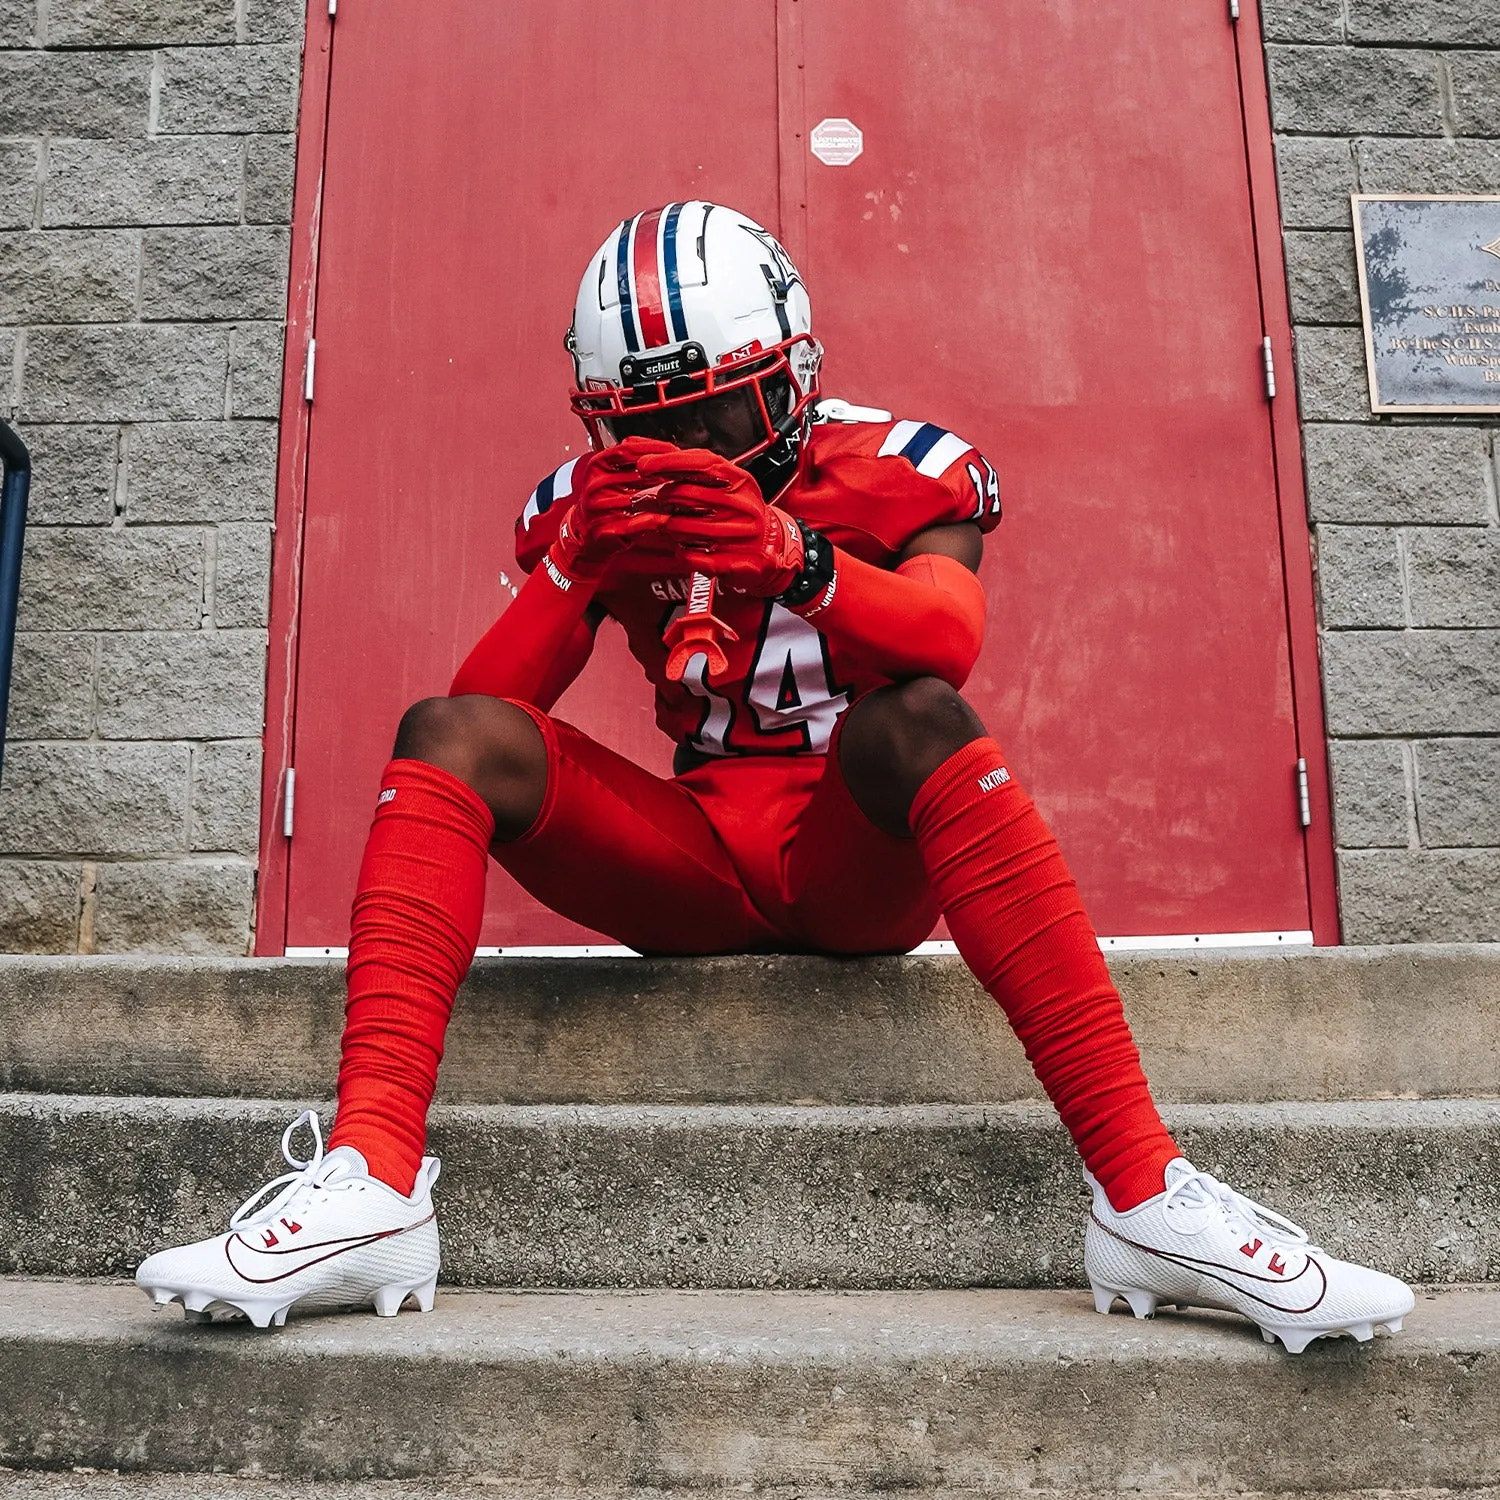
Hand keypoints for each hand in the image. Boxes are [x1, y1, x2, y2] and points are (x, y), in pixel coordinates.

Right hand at [548, 436, 677, 579]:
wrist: (583, 534)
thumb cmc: (607, 501)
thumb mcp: (612, 473)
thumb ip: (634, 458)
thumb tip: (666, 447)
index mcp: (597, 465)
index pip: (628, 449)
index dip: (655, 448)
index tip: (678, 451)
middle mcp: (595, 485)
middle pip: (638, 473)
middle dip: (667, 473)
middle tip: (692, 474)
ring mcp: (598, 509)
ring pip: (641, 499)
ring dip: (667, 497)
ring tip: (688, 495)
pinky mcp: (605, 531)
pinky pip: (636, 523)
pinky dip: (656, 520)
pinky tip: (670, 518)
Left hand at [632, 448, 804, 595]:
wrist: (774, 548)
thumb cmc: (743, 512)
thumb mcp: (730, 484)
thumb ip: (698, 471)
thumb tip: (655, 460)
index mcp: (741, 481)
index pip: (701, 463)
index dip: (669, 462)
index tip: (644, 465)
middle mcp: (741, 506)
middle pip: (683, 495)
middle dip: (660, 499)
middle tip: (654, 503)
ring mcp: (737, 535)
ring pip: (679, 527)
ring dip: (668, 527)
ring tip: (675, 526)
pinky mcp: (732, 563)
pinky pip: (688, 556)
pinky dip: (681, 552)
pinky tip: (689, 548)